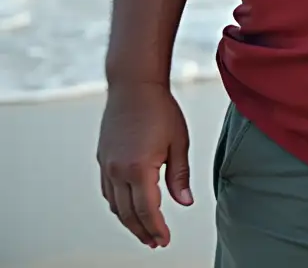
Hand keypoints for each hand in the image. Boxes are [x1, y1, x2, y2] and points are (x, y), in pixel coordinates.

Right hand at [96, 82, 192, 247]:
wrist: (133, 86)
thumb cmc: (160, 109)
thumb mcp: (178, 141)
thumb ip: (179, 175)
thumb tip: (184, 202)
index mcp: (139, 168)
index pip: (147, 210)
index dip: (156, 228)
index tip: (164, 240)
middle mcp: (118, 171)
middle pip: (128, 214)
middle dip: (143, 231)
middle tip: (156, 242)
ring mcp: (107, 166)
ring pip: (115, 206)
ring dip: (129, 222)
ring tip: (144, 231)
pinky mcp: (103, 159)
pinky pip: (108, 192)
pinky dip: (118, 206)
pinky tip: (129, 208)